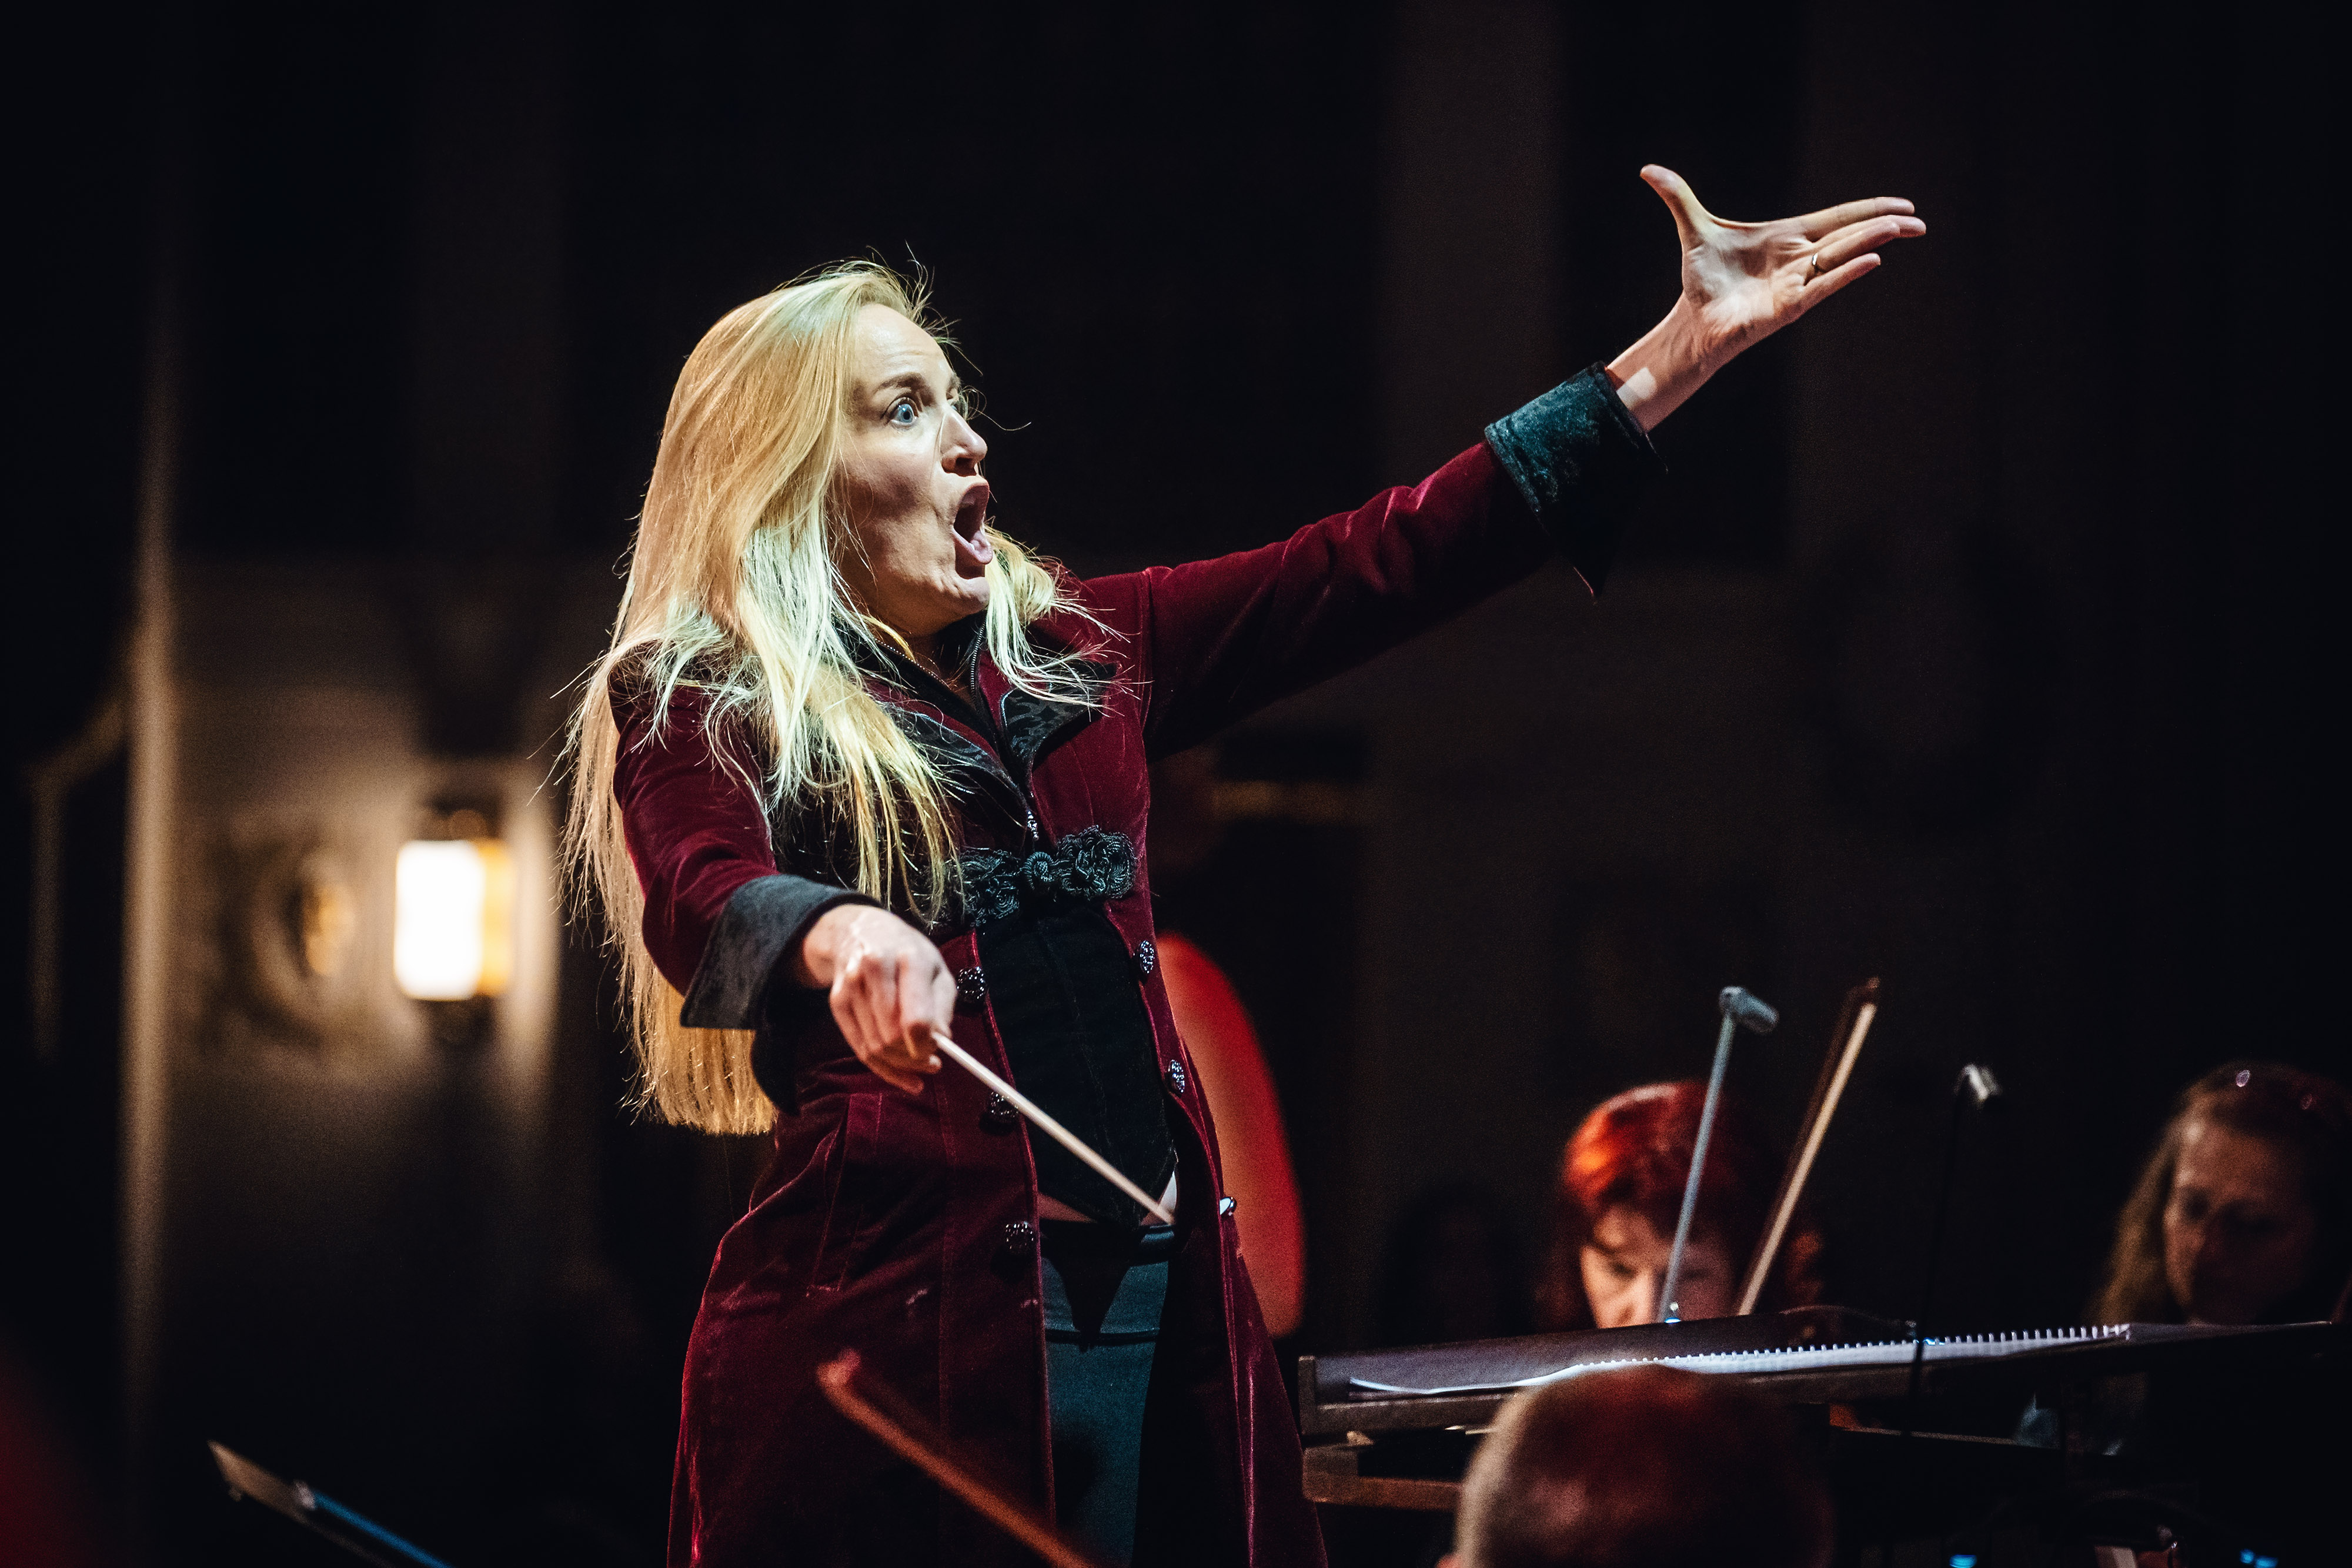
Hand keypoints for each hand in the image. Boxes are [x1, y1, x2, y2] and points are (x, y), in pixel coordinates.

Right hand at [793, 905, 952, 1093]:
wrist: (859, 931)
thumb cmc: (907, 952)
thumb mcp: (936, 969)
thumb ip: (942, 1005)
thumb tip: (940, 1041)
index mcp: (909, 958)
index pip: (915, 1018)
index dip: (926, 1046)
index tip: (938, 1055)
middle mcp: (876, 969)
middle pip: (892, 1036)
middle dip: (914, 1058)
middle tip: (932, 1063)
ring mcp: (852, 986)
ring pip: (875, 1046)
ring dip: (900, 1064)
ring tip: (919, 1065)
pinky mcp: (837, 1002)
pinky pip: (859, 1048)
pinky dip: (882, 1068)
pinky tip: (901, 1074)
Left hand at [1608, 165, 1924, 428]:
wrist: (1693, 320)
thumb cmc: (1703, 279)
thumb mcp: (1693, 229)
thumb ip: (1678, 197)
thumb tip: (1647, 169)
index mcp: (1787, 237)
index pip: (1837, 218)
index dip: (1868, 210)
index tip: (1903, 205)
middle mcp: (1799, 259)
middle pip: (1849, 236)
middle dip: (1883, 225)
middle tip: (1919, 220)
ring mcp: (1797, 283)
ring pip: (1842, 257)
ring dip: (1872, 241)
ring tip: (1903, 229)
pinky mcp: (1788, 307)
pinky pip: (1823, 286)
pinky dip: (1847, 273)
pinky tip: (1873, 261)